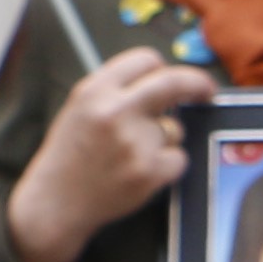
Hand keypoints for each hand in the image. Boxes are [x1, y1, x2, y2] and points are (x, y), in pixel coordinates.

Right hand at [6, 50, 222, 261]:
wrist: (56, 201)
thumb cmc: (70, 155)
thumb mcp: (80, 107)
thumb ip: (116, 89)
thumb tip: (163, 80)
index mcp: (95, 91)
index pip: (146, 59)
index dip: (163, 68)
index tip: (176, 76)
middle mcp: (115, 112)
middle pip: (174, 82)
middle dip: (198, 84)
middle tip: (206, 91)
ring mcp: (134, 143)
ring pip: (175, 129)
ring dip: (163, 140)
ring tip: (132, 154)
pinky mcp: (149, 171)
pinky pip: (179, 158)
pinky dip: (166, 166)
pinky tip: (140, 172)